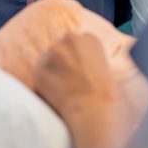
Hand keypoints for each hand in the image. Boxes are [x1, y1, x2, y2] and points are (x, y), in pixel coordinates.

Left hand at [34, 32, 134, 147]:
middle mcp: (70, 39)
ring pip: (47, 60)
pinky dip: (43, 86)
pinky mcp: (39, 69)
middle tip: (69, 81)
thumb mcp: (108, 66)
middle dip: (61, 62)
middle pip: (60, 47)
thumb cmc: (107, 94)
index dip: (76, 58)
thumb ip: (92, 57)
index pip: (75, 42)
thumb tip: (84, 62)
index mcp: (89, 37)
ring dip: (51, 73)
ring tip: (63, 90)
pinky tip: (55, 95)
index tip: (79, 71)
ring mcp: (53, 53)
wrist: (95, 110)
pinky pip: (38, 75)